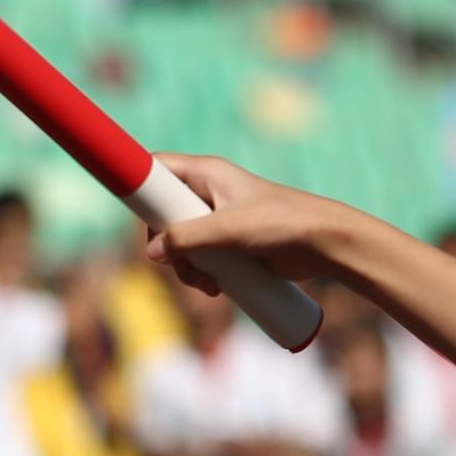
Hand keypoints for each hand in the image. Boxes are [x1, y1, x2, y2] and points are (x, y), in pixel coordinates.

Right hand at [142, 156, 358, 298]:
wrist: (323, 244)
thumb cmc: (280, 223)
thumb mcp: (228, 229)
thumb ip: (188, 238)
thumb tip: (152, 253)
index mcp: (207, 173)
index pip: (157, 167)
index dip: (139, 186)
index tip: (133, 214)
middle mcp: (209, 192)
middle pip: (162, 214)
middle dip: (166, 244)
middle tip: (177, 263)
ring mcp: (218, 219)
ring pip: (179, 242)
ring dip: (185, 267)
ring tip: (207, 284)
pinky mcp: (230, 243)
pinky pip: (200, 258)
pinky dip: (201, 274)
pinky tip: (217, 288)